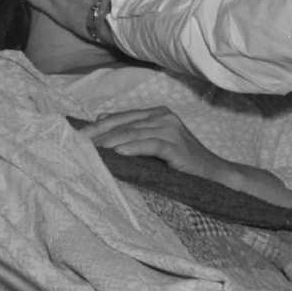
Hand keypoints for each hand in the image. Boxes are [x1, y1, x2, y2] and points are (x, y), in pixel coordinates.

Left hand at [83, 107, 228, 178]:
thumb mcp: (155, 145)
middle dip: (98, 135)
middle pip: (123, 124)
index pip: (120, 118)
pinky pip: (151, 145)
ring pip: (133, 133)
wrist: (216, 176)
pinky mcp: (177, 146)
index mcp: (157, 114)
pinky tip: (118, 154)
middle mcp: (164, 117)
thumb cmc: (182, 164)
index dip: (97, 127)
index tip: (75, 137)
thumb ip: (132, 133)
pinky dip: (133, 149)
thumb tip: (100, 120)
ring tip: (90, 152)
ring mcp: (172, 130)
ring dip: (110, 143)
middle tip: (76, 145)